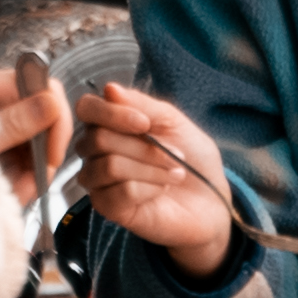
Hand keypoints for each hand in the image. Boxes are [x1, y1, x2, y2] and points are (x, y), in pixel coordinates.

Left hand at [0, 60, 71, 210]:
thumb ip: (12, 123)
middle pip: (40, 117)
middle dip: (41, 154)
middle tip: (32, 185)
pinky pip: (15, 158)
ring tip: (13, 196)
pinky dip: (16, 179)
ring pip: (31, 143)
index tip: (52, 155)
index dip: (55, 120)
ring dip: (29, 173)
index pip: (43, 86)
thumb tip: (50, 104)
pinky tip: (7, 195)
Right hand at [71, 82, 238, 281]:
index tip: (145, 123)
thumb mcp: (172, 121)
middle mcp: (96, 151)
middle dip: (145, 147)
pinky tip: (161, 191)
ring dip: (151, 168)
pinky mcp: (108, 208)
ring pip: (109, 166)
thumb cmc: (191, 157)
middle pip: (98, 139)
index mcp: (108, 124)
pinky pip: (120, 192)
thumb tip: (109, 89)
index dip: (111, 113)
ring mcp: (99, 181)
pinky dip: (149, 188)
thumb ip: (141, 104)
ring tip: (175, 173)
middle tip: (175, 153)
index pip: (86, 108)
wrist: (211, 199)